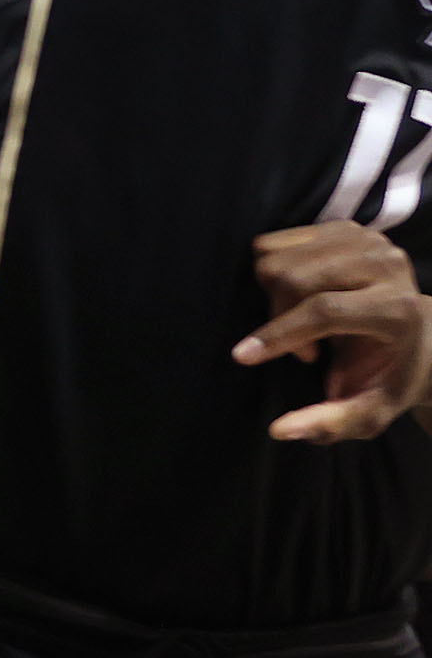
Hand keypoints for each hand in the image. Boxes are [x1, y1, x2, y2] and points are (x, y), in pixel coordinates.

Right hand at [233, 221, 431, 441]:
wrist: (417, 338)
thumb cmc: (387, 377)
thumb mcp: (371, 412)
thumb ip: (330, 424)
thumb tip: (279, 430)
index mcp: (400, 309)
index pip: (324, 312)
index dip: (278, 334)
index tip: (242, 356)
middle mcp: (386, 264)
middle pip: (293, 278)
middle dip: (278, 316)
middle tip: (304, 351)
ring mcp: (364, 238)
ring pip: (276, 257)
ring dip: (273, 296)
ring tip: (304, 324)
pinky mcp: (343, 226)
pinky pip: (273, 242)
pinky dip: (272, 273)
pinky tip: (300, 297)